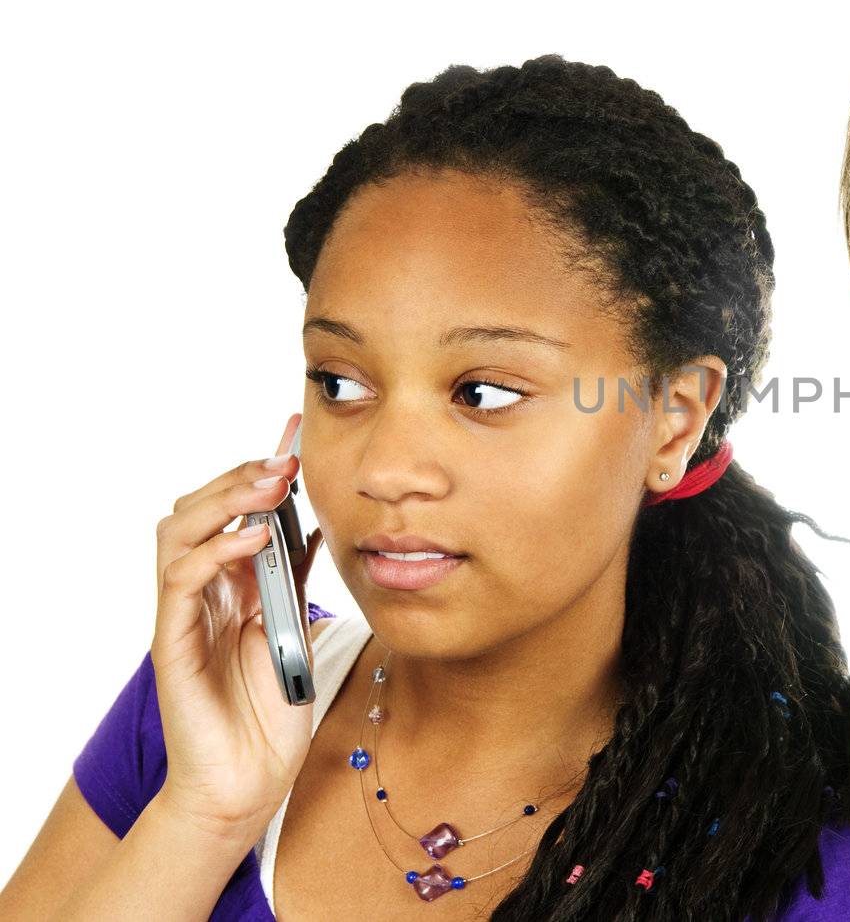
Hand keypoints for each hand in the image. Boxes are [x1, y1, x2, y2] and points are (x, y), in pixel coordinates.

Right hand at [149, 412, 324, 836]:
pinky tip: (250, 538)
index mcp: (229, 583)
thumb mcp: (297, 627)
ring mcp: (182, 615)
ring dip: (225, 500)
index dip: (258, 469)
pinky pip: (180, 580)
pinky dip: (214, 550)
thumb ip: (294, 579)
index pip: (231, 510)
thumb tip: (315, 524)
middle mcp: (200, 591)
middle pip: (194, 508)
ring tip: (270, 485)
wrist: (248, 780)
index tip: (296, 432)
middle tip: (285, 458)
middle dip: (239, 476)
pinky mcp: (171, 643)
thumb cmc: (270, 710)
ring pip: (177, 531)